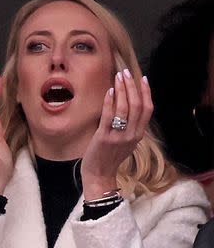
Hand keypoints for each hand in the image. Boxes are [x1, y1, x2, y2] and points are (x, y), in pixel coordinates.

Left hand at [81, 69, 152, 199]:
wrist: (99, 175)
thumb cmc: (109, 158)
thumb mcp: (126, 143)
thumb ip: (130, 128)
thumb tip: (129, 108)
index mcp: (139, 135)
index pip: (148, 109)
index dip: (147, 92)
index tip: (143, 79)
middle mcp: (132, 135)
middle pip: (137, 105)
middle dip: (132, 86)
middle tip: (126, 73)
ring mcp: (119, 136)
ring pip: (125, 108)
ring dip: (121, 90)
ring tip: (118, 78)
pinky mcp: (104, 137)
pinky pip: (109, 116)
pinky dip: (110, 102)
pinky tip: (109, 91)